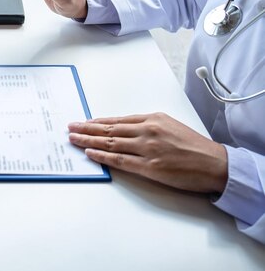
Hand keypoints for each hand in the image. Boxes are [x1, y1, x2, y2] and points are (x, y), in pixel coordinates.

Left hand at [68, 113, 228, 193]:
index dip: (97, 121)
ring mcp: (147, 148)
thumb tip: (125, 129)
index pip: (117, 120)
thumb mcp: (170, 126)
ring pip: (110, 142)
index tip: (83, 122)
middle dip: (86, 128)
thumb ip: (147, 126)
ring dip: (88, 140)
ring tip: (73, 139)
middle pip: (109, 129)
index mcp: (152, 119)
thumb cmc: (194, 146)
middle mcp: (147, 131)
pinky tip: (90, 153)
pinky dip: (102, 156)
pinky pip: (120, 160)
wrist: (214, 164)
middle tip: (70, 127)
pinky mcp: (150, 166)